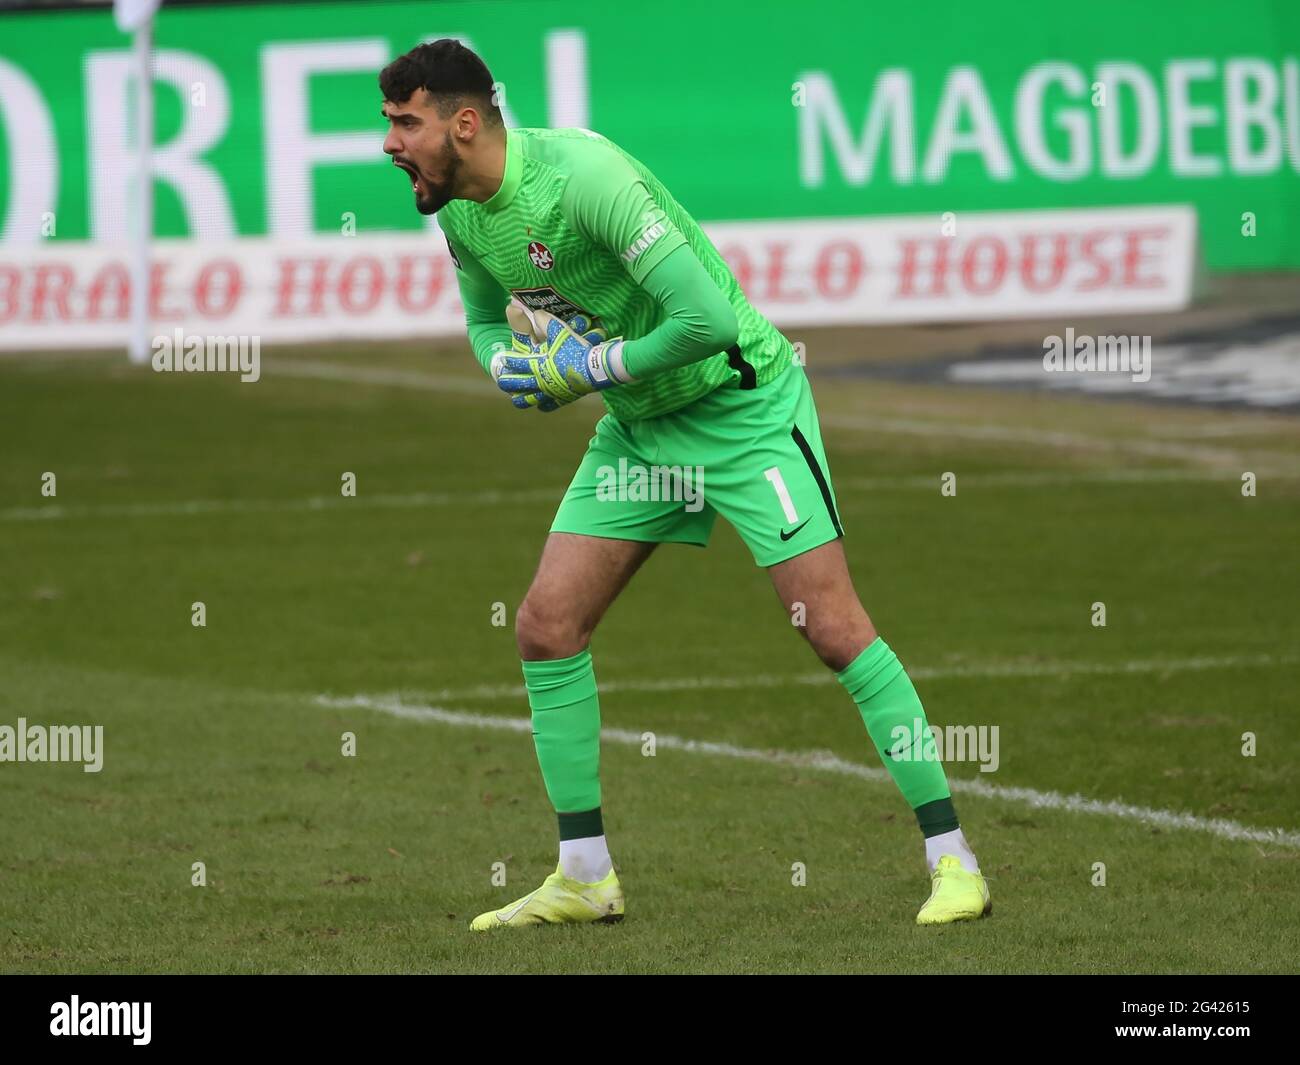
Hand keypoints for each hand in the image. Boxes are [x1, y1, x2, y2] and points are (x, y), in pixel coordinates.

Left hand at [495, 309, 627, 411]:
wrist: (594, 369)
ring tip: (517, 396)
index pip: (514, 363)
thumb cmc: (576, 349)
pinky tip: (541, 403)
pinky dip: (542, 405)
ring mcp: (548, 392)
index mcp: (536, 364)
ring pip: (527, 400)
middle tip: (504, 381)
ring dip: (520, 398)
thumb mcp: (560, 331)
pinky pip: (547, 406)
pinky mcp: (560, 399)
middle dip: (507, 382)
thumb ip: (546, 321)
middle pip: (515, 385)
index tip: (504, 359)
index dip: (507, 360)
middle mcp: (538, 381)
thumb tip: (537, 312)